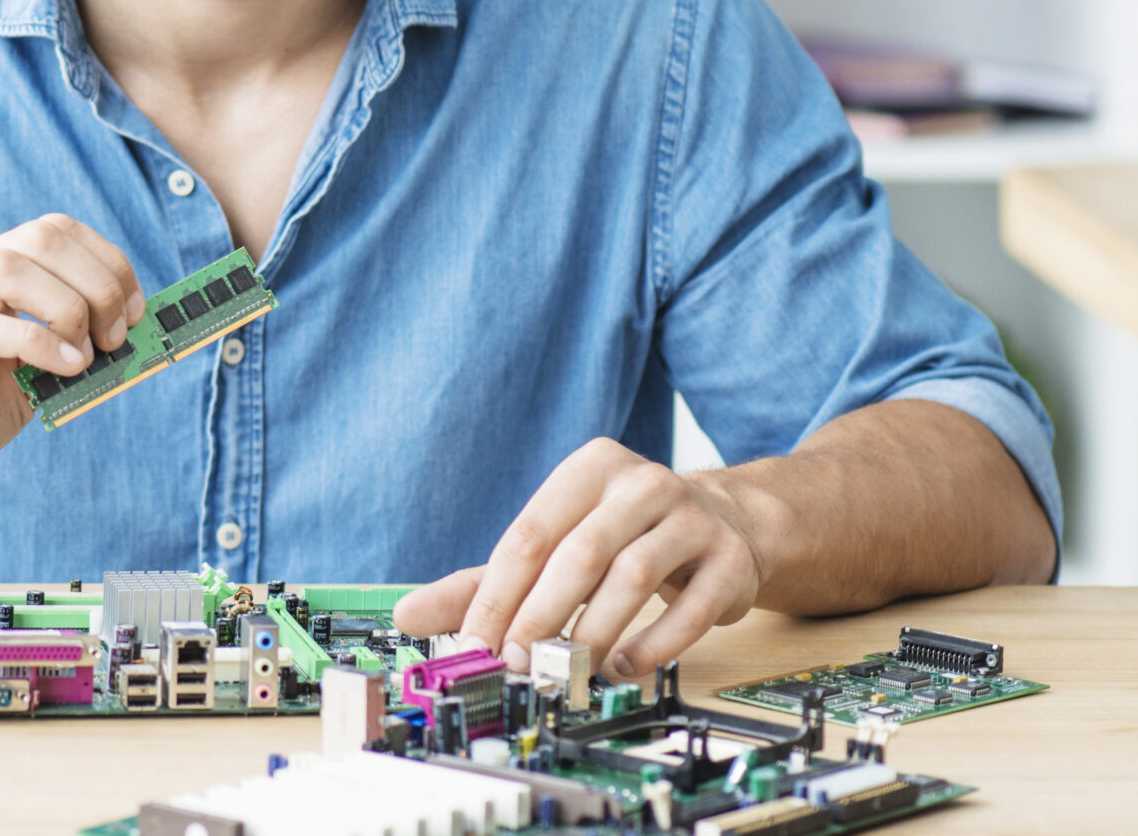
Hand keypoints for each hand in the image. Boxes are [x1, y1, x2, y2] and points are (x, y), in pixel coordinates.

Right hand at [0, 214, 143, 516]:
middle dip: (98, 281)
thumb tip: (130, 346)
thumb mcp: (21, 382)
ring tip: (88, 352)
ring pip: (9, 267)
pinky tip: (62, 369)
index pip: (53, 231)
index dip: (107, 261)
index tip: (138, 309)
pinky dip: (35, 343)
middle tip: (118, 334)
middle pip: (40, 237)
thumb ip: (65, 358)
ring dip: (68, 307)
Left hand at [391, 438, 767, 677]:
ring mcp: (692, 517)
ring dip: (594, 630)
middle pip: (579, 554)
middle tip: (517, 663)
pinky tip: (622, 666)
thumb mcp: (552, 546)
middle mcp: (641, 483)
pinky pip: (691, 608)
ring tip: (568, 668)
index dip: (498, 595)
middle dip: (540, 616)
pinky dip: (653, 643)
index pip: (529, 534)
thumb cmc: (618, 538)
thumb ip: (482, 582)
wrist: (721, 524)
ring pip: (634, 576)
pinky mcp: (730, 560)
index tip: (475, 646)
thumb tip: (407, 614)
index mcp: (588, 469)